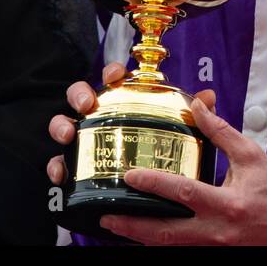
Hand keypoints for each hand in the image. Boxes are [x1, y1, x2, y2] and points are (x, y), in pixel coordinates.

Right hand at [46, 63, 216, 185]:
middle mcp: (98, 118)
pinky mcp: (77, 169)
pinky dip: (58, 168)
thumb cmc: (158, 153)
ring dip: (61, 126)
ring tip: (68, 135)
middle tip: (87, 104)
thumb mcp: (178, 133)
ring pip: (64, 126)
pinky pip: (61, 166)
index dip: (112, 72)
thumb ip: (192, 115)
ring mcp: (84, 141)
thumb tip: (208, 97)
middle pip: (80, 96)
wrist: (149, 193)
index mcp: (122, 103)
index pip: (114, 79)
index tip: (115, 76)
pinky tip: (62, 174)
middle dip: (79, 94)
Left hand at [99, 98, 266, 244]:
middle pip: (166, 235)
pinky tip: (146, 234)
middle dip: (132, 228)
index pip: (182, 193)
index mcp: (228, 204)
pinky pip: (185, 250)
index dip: (153, 184)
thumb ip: (220, 131)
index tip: (129, 176)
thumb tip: (198, 104)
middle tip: (105, 218)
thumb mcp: (250, 155)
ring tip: (116, 227)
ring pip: (172, 247)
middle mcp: (219, 231)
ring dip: (143, 238)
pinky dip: (163, 243)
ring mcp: (218, 248)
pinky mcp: (219, 254)